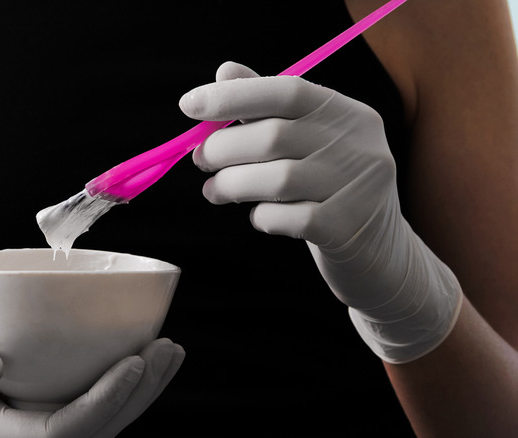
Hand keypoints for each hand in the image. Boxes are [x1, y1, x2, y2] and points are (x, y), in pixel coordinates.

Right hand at [0, 304, 183, 436]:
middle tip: (167, 349)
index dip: (103, 403)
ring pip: (98, 423)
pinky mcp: (38, 406)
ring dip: (139, 392)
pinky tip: (141, 354)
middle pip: (92, 433)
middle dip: (136, 396)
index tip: (133, 360)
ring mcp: (29, 424)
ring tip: (169, 352)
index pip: (60, 432)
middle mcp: (16, 435)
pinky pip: (88, 405)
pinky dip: (121, 385)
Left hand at [180, 61, 461, 363]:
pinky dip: (262, 217)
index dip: (234, 96)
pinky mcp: (346, 228)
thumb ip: (267, 107)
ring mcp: (357, 187)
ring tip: (214, 192)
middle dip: (223, 148)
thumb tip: (225, 71)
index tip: (188, 106)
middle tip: (200, 160)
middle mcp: (359, 145)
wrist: (379, 254)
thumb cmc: (329, 189)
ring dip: (232, 185)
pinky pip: (286, 218)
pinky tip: (260, 217)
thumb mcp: (307, 142)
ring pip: (276, 179)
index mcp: (348, 114)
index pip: (287, 91)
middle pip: (274, 136)